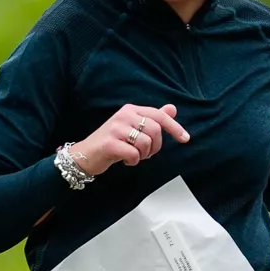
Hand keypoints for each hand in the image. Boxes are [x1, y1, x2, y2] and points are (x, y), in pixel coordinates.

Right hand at [71, 102, 188, 174]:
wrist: (85, 155)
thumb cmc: (111, 142)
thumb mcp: (132, 128)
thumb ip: (152, 118)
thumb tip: (172, 108)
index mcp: (131, 109)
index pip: (159, 115)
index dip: (175, 127)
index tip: (185, 139)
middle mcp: (123, 115)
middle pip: (155, 130)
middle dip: (155, 146)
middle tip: (146, 153)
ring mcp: (115, 129)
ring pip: (146, 143)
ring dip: (143, 155)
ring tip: (133, 156)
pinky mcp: (110, 143)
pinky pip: (133, 154)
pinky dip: (133, 161)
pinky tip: (125, 161)